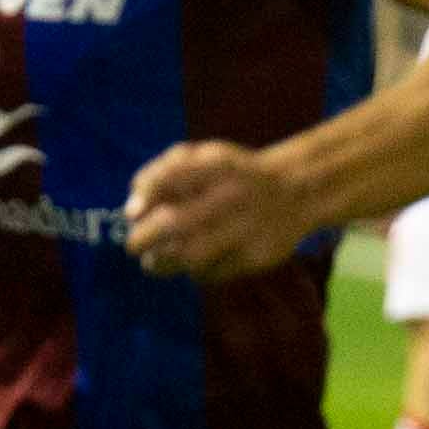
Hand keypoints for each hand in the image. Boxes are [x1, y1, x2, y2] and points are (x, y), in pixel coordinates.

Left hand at [120, 138, 316, 280]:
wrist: (297, 191)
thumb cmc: (235, 174)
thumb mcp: (205, 156)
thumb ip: (162, 171)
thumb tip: (131, 210)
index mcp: (219, 164)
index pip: (171, 176)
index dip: (146, 196)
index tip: (131, 213)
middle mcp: (233, 195)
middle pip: (176, 223)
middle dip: (143, 238)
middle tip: (134, 245)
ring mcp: (247, 228)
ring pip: (191, 255)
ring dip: (163, 263)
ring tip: (153, 262)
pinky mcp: (257, 256)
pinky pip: (213, 272)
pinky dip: (193, 272)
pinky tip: (190, 265)